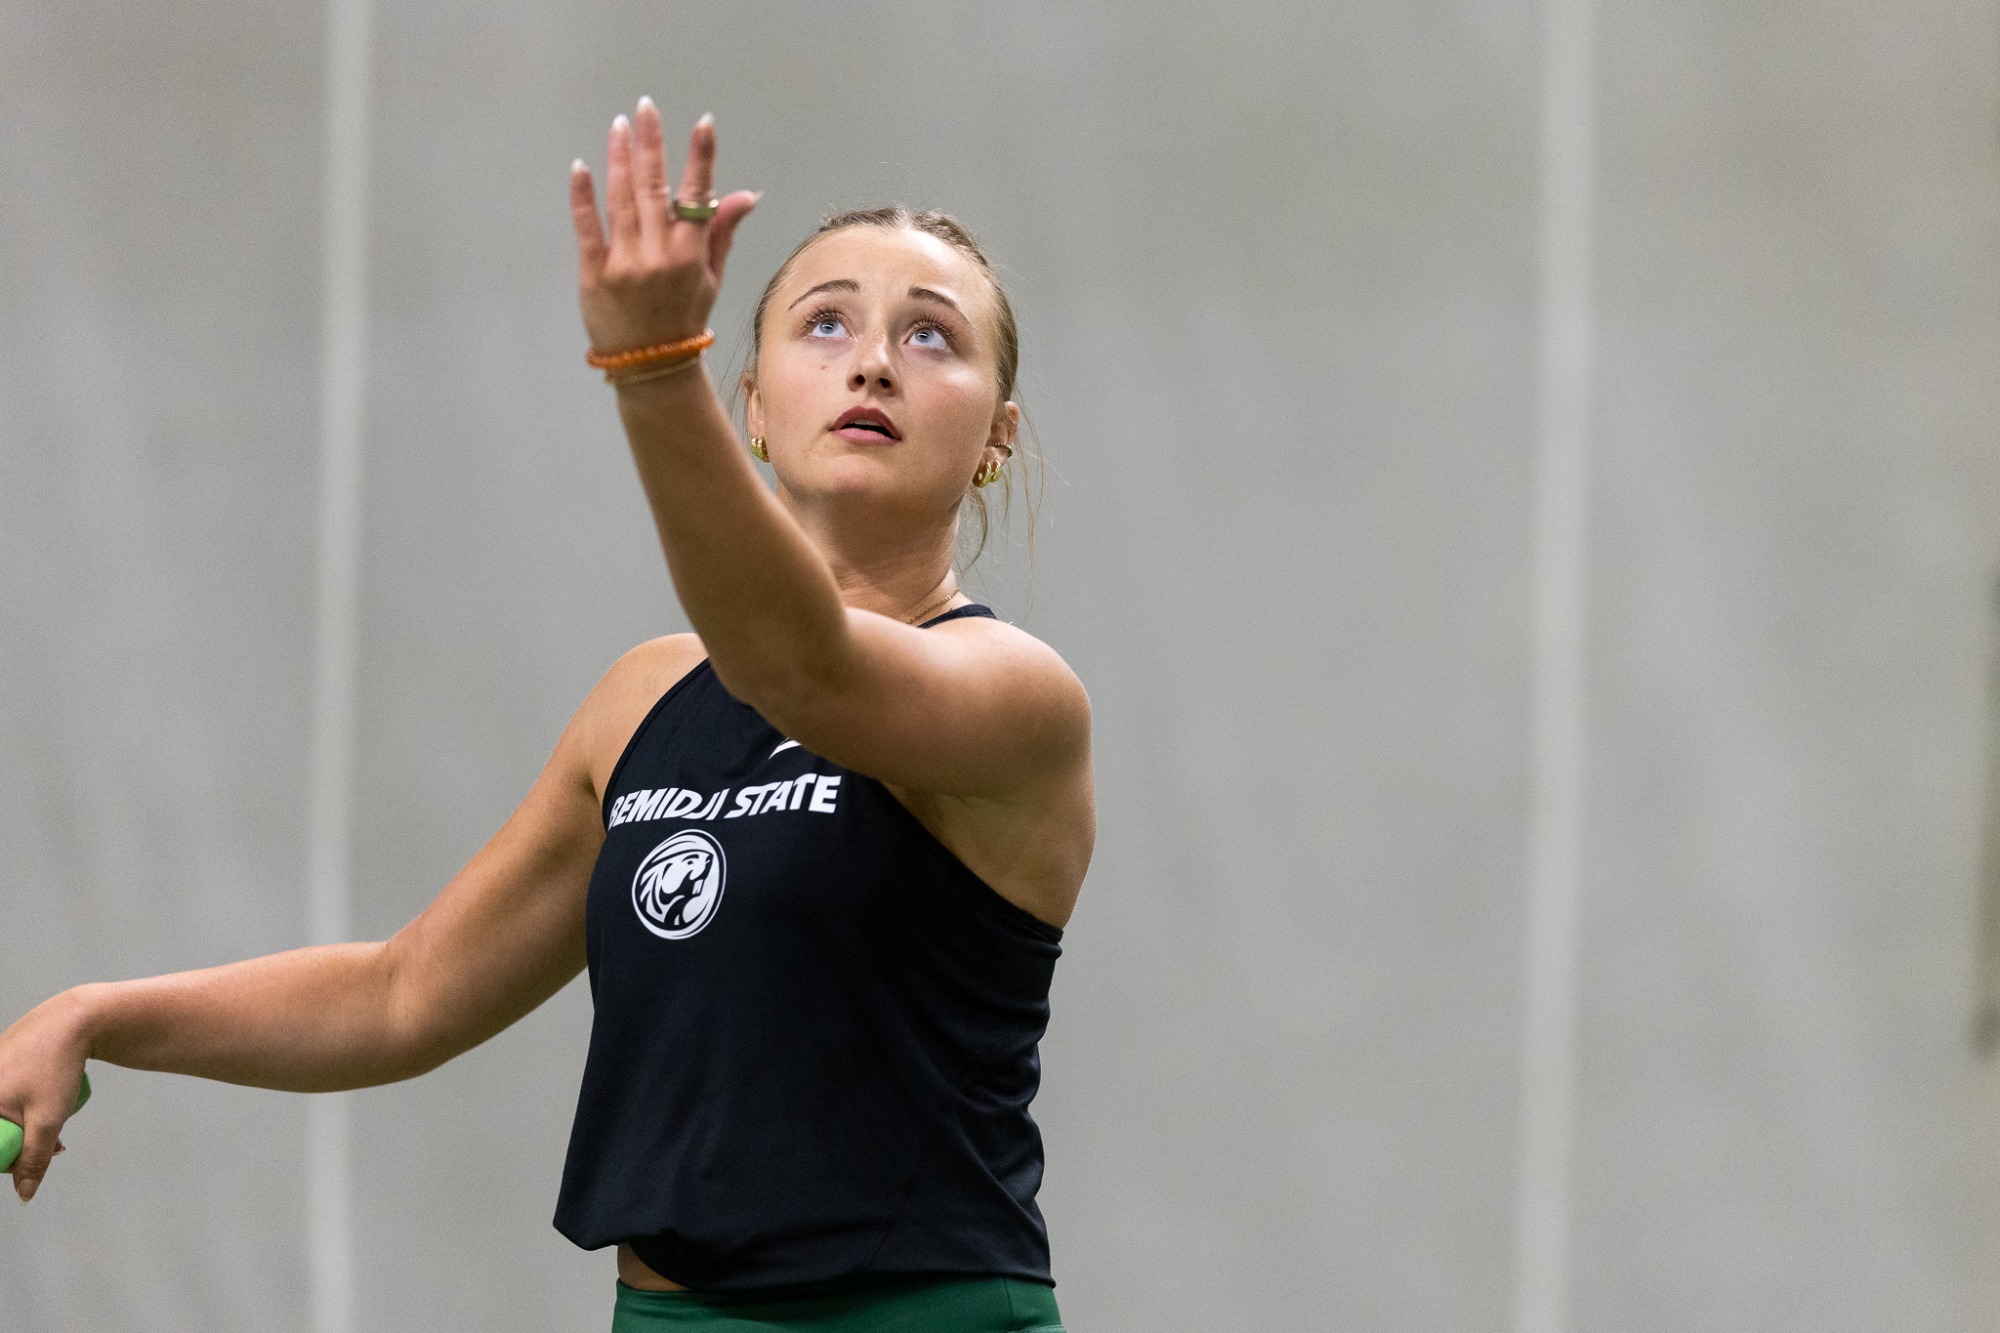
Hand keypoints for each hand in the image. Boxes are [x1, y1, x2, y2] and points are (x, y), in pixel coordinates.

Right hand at [0, 991, 89, 1201]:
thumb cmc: (57, 1066)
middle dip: (22, 1147)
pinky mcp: (1, 1069)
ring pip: (4, 1119)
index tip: (30, 1165)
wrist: (73, 1019)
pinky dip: (26, 1110)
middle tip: (55, 1146)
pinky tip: (49, 1106)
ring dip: (28, 1130)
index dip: (9, 1162)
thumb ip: (34, 1160)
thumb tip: (24, 1193)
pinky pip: (7, 1101)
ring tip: (57, 1130)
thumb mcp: (48, 1120)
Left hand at [570, 99, 759, 355]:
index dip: (701, 158)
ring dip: (620, 159)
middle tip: (645, 108)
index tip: (703, 123)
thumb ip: (722, 232)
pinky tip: (582, 167)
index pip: (698, 196)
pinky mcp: (593, 273)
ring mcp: (625, 263)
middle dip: (651, 144)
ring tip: (619, 127)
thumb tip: (747, 194)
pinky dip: (583, 196)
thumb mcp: (711, 277)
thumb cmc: (683, 317)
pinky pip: (587, 227)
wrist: (649, 363)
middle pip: (654, 188)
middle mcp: (659, 255)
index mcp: (691, 255)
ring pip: (622, 200)